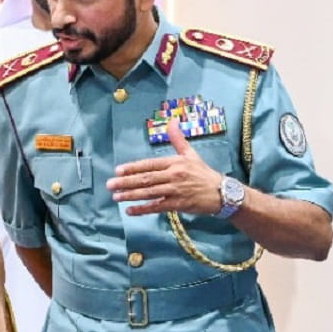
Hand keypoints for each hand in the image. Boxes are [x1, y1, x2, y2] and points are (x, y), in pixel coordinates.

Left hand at [107, 119, 224, 216]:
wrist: (222, 193)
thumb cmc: (204, 173)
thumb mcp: (191, 154)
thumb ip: (178, 139)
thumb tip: (172, 121)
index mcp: (175, 162)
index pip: (150, 164)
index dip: (133, 168)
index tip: (118, 170)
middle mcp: (174, 175)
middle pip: (146, 179)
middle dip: (126, 182)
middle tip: (110, 184)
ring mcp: (176, 191)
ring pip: (150, 193)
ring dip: (131, 195)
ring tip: (116, 196)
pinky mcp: (179, 204)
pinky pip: (158, 207)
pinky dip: (143, 209)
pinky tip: (130, 211)